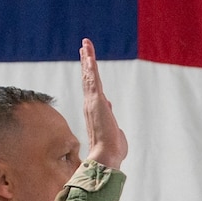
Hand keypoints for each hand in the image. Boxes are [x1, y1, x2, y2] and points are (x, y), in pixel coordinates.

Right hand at [80, 39, 127, 169]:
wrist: (107, 155)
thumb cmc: (113, 152)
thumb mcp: (117, 137)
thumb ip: (117, 131)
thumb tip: (117, 129)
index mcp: (97, 113)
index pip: (93, 92)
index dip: (90, 79)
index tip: (89, 70)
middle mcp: (91, 105)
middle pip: (88, 80)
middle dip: (86, 64)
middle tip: (84, 50)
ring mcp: (92, 101)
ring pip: (89, 75)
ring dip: (87, 59)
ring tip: (85, 45)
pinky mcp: (96, 99)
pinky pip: (92, 77)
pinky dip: (90, 64)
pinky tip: (88, 52)